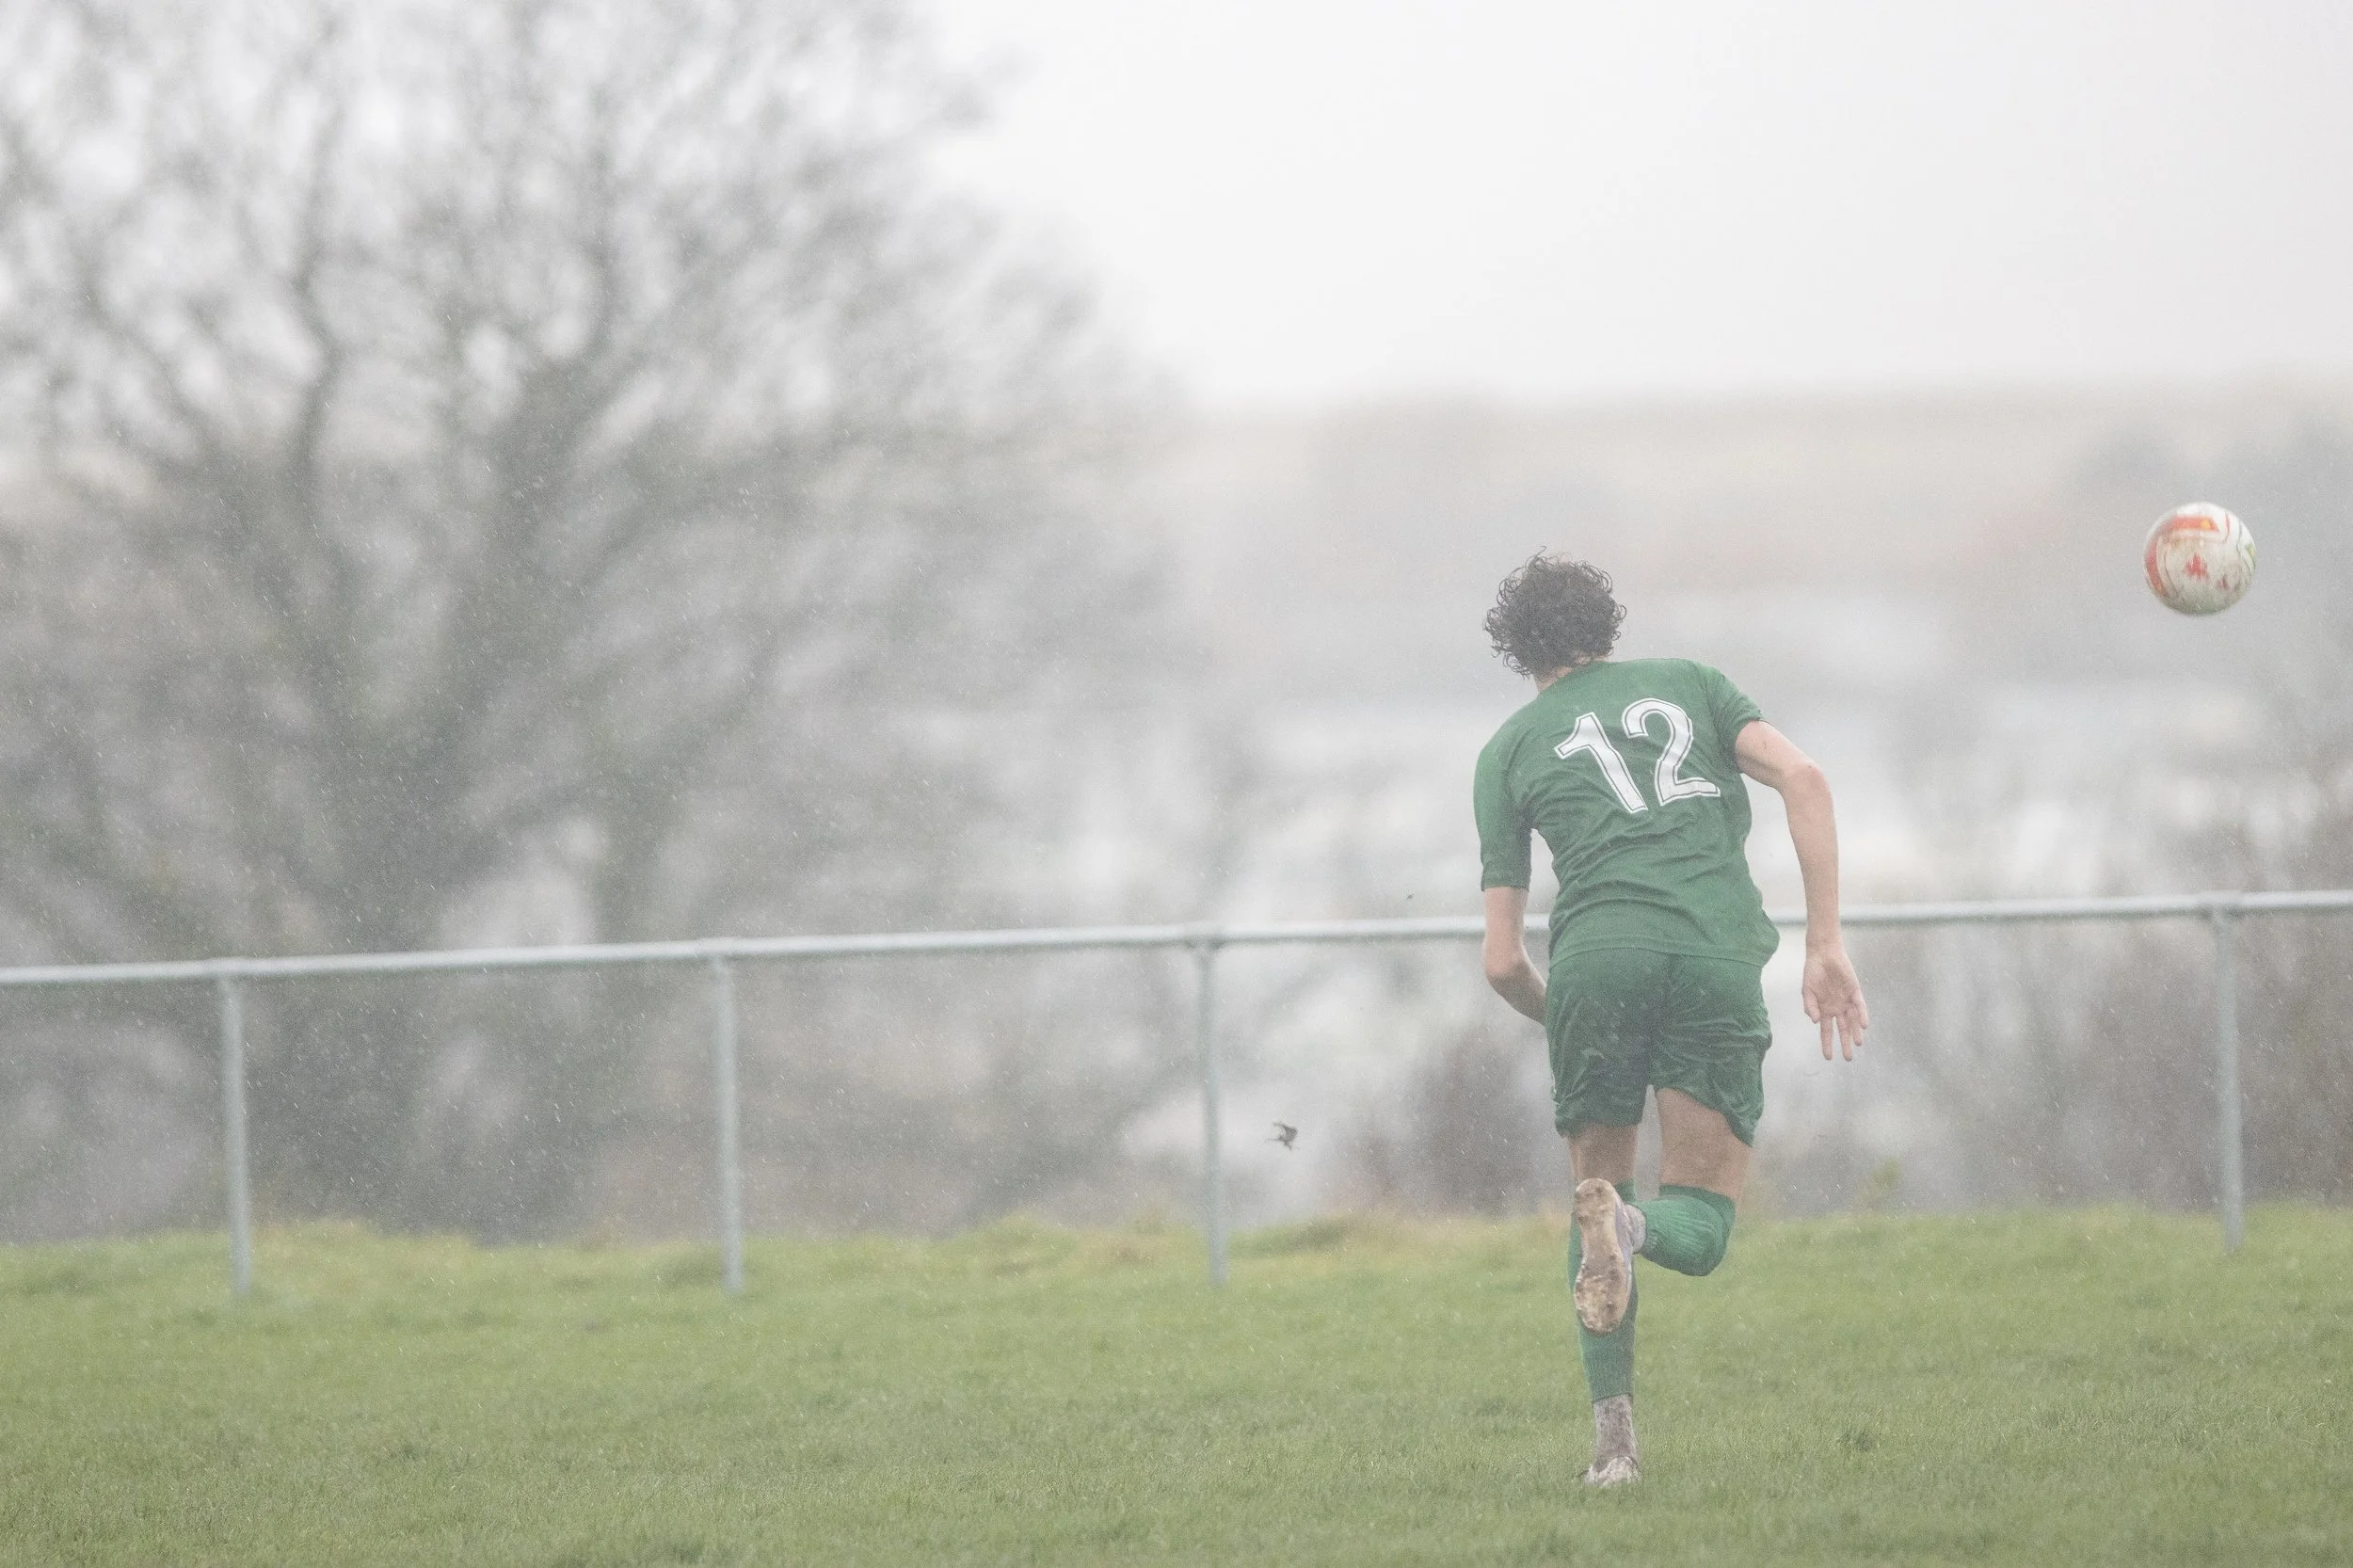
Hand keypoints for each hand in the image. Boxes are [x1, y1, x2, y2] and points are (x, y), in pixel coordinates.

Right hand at [1803, 942, 1868, 1060]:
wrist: (1823, 954)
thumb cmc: (1813, 972)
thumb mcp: (1807, 991)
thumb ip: (1809, 1006)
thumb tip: (1814, 1021)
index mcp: (1824, 1010)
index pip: (1826, 1031)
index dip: (1827, 1044)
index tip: (1828, 1057)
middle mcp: (1837, 1008)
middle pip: (1842, 1030)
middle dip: (1845, 1043)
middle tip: (1848, 1058)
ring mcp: (1846, 1001)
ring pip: (1853, 1020)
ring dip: (1856, 1032)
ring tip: (1858, 1044)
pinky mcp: (1855, 992)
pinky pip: (1860, 1006)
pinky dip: (1862, 1015)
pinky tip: (1864, 1025)